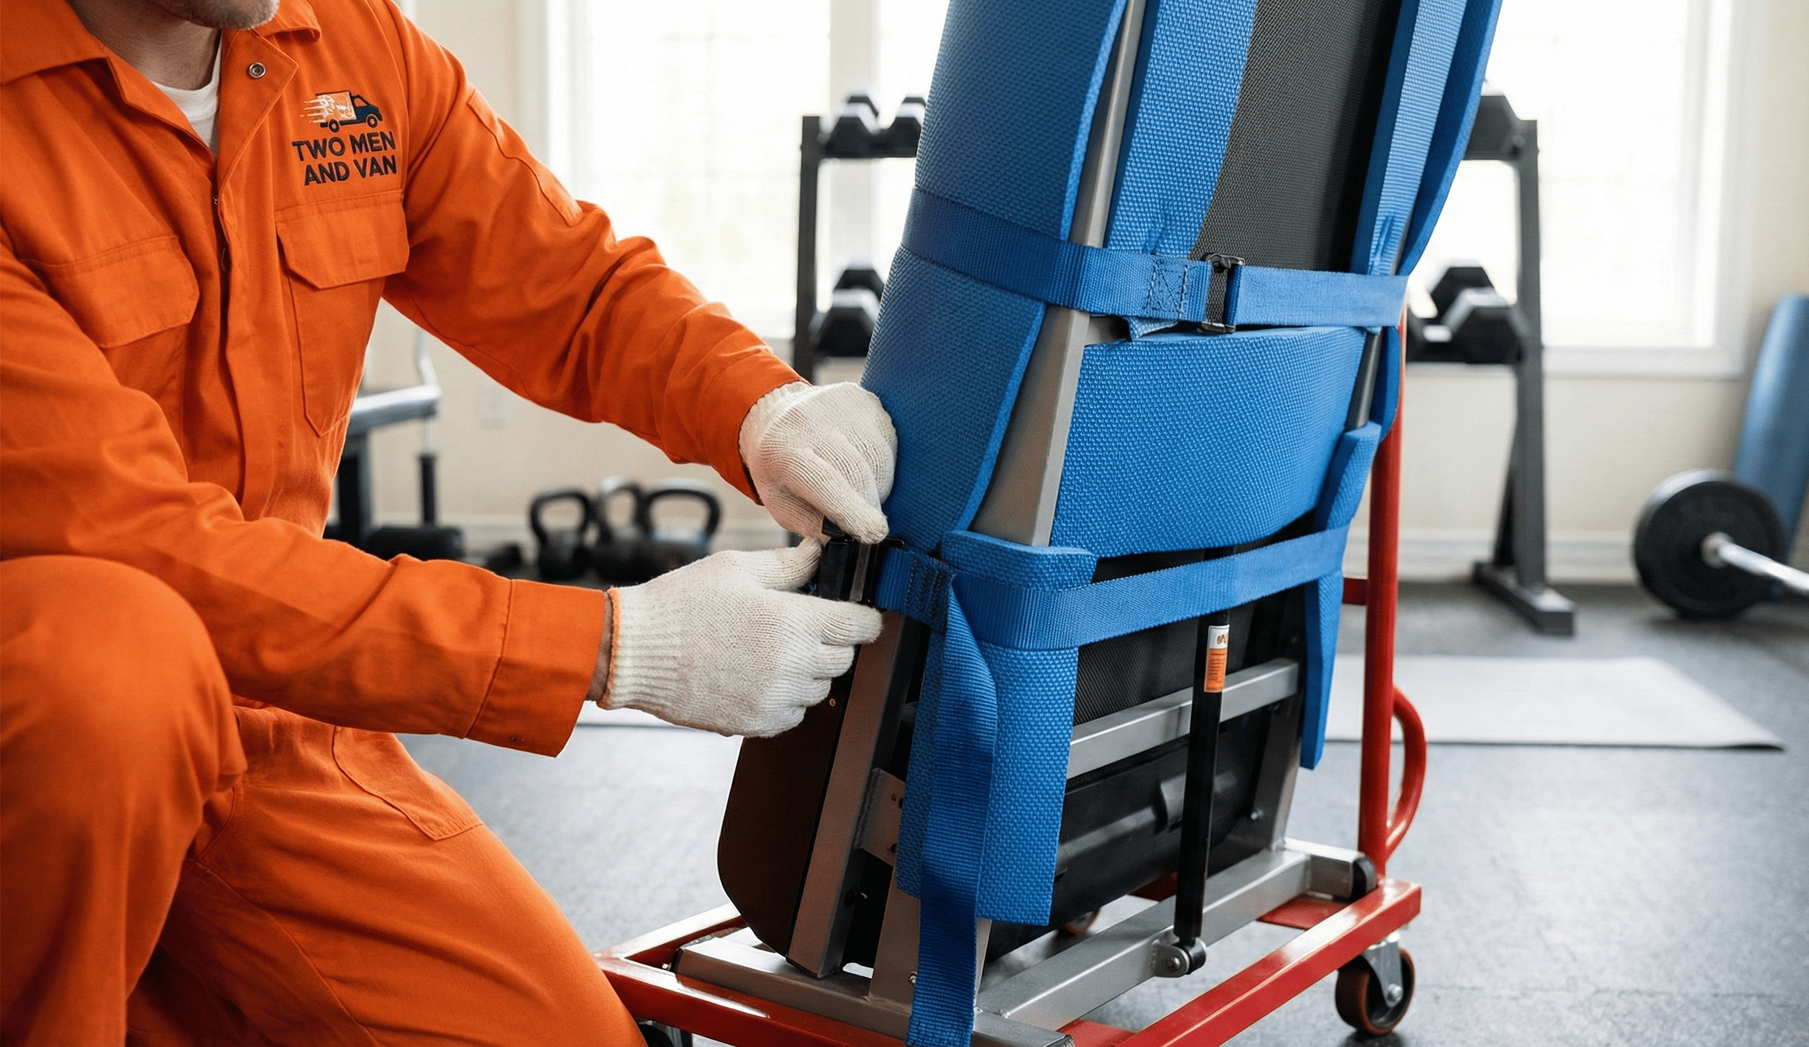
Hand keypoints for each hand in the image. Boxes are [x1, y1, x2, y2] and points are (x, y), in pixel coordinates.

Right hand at [600, 541, 881, 736]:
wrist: (635, 652)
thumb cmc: (682, 604)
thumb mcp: (738, 568)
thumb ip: (790, 564)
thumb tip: (821, 552)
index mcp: (793, 622)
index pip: (860, 625)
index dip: (864, 617)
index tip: (858, 614)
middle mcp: (792, 665)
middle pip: (844, 659)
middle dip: (834, 640)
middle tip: (803, 626)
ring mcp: (775, 699)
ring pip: (820, 688)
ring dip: (809, 671)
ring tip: (772, 650)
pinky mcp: (757, 723)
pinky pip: (794, 714)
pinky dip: (786, 698)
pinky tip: (758, 675)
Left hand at [739, 382, 896, 542]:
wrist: (775, 416)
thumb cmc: (779, 470)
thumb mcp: (781, 504)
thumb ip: (813, 525)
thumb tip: (847, 538)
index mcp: (782, 452)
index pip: (825, 482)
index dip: (852, 509)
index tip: (875, 533)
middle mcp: (808, 421)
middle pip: (857, 471)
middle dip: (867, 502)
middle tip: (861, 516)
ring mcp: (837, 404)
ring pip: (879, 456)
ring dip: (877, 483)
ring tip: (857, 486)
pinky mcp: (862, 397)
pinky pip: (887, 439)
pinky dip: (882, 461)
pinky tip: (862, 462)